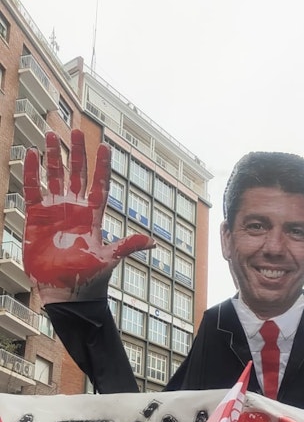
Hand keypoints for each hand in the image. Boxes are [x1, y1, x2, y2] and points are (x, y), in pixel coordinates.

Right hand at [23, 129, 153, 304]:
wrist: (64, 291)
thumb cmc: (88, 278)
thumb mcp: (109, 259)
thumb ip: (127, 246)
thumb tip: (153, 242)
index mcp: (92, 216)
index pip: (99, 185)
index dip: (101, 167)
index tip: (104, 146)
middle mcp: (74, 209)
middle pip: (76, 174)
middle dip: (75, 152)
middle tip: (73, 130)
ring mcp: (54, 211)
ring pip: (54, 176)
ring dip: (53, 156)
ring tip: (51, 133)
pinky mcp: (36, 218)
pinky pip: (32, 190)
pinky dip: (31, 173)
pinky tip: (31, 155)